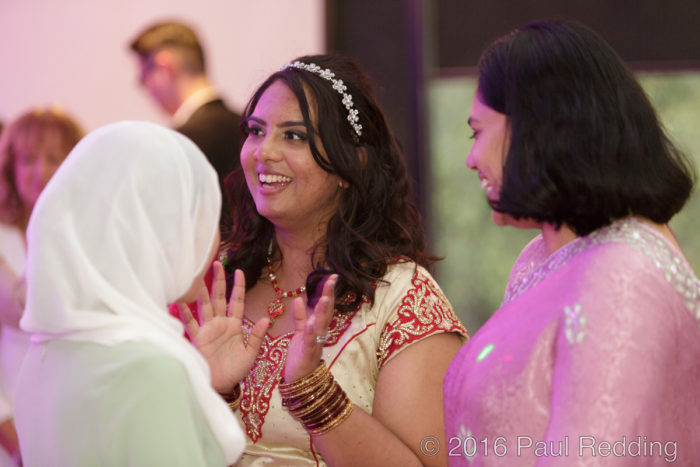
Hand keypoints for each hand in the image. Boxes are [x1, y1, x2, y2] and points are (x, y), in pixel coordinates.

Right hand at [177, 261, 268, 392]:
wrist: (220, 386)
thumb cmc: (235, 371)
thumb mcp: (250, 353)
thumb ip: (257, 336)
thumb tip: (267, 318)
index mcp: (235, 326)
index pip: (237, 301)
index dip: (238, 286)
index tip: (239, 270)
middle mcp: (221, 324)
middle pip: (220, 298)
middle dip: (219, 280)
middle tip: (217, 263)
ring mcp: (208, 329)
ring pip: (205, 305)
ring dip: (203, 290)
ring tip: (198, 275)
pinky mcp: (198, 338)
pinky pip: (191, 322)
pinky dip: (185, 312)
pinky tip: (180, 300)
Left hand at [283, 274, 337, 381]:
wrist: (299, 380)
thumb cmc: (300, 356)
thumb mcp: (299, 333)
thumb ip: (300, 317)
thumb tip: (299, 299)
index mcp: (317, 328)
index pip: (324, 307)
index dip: (328, 292)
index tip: (331, 276)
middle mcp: (320, 334)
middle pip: (326, 313)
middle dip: (329, 296)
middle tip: (332, 280)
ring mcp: (316, 344)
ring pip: (321, 326)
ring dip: (323, 312)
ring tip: (324, 298)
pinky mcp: (308, 354)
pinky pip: (310, 342)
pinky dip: (310, 332)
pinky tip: (310, 323)